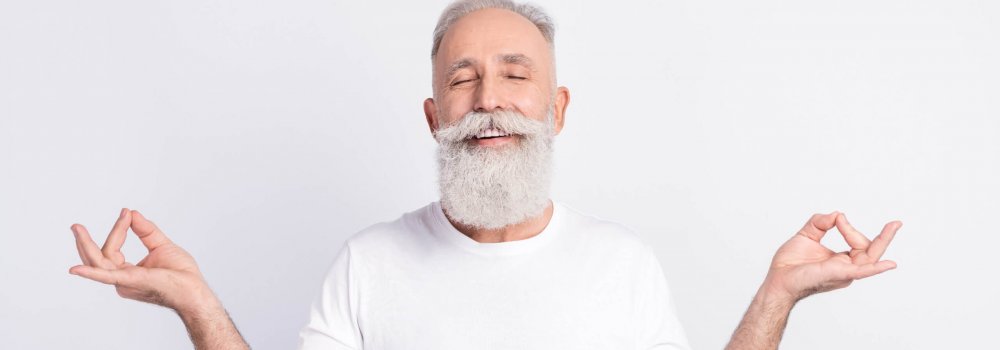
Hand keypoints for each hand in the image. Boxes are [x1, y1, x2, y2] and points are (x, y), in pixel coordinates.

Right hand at [69, 208, 213, 312]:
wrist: (194, 289)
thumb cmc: (181, 274)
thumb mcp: (160, 245)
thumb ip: (145, 230)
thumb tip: (131, 213)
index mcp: (127, 272)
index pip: (113, 249)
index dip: (118, 229)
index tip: (126, 213)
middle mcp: (122, 279)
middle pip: (99, 257)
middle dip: (85, 242)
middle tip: (75, 226)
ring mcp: (125, 282)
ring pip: (99, 263)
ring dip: (86, 245)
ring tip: (77, 229)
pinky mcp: (132, 282)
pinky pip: (108, 278)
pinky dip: (91, 273)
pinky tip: (76, 270)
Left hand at [762, 212, 900, 301]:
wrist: (777, 278)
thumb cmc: (790, 263)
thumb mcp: (807, 234)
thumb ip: (821, 222)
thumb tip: (837, 214)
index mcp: (841, 260)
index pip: (858, 242)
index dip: (850, 227)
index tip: (838, 219)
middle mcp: (846, 268)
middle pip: (872, 251)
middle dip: (885, 237)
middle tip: (897, 223)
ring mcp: (843, 272)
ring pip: (870, 257)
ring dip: (881, 240)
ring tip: (893, 226)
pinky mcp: (836, 274)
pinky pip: (860, 272)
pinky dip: (875, 268)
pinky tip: (889, 265)